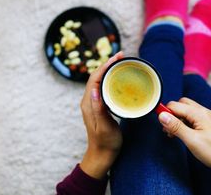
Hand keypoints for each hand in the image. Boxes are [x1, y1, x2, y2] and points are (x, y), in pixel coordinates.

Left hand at [79, 52, 123, 178]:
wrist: (102, 155)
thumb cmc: (105, 142)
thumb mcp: (104, 126)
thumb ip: (99, 109)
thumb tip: (95, 90)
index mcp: (89, 103)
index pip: (95, 79)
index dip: (105, 66)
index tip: (117, 57)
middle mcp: (89, 101)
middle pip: (96, 76)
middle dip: (108, 64)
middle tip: (122, 56)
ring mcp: (94, 103)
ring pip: (100, 81)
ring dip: (109, 70)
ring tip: (122, 63)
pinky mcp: (100, 106)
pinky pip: (104, 87)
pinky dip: (111, 79)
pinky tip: (120, 78)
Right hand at [158, 97, 210, 181]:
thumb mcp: (191, 140)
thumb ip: (176, 126)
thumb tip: (162, 115)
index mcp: (199, 113)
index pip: (175, 105)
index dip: (165, 113)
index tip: (160, 124)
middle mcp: (205, 112)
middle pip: (182, 104)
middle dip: (173, 114)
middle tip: (169, 130)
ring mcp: (209, 118)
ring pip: (189, 111)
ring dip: (180, 119)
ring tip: (177, 135)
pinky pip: (197, 118)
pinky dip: (189, 123)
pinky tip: (189, 136)